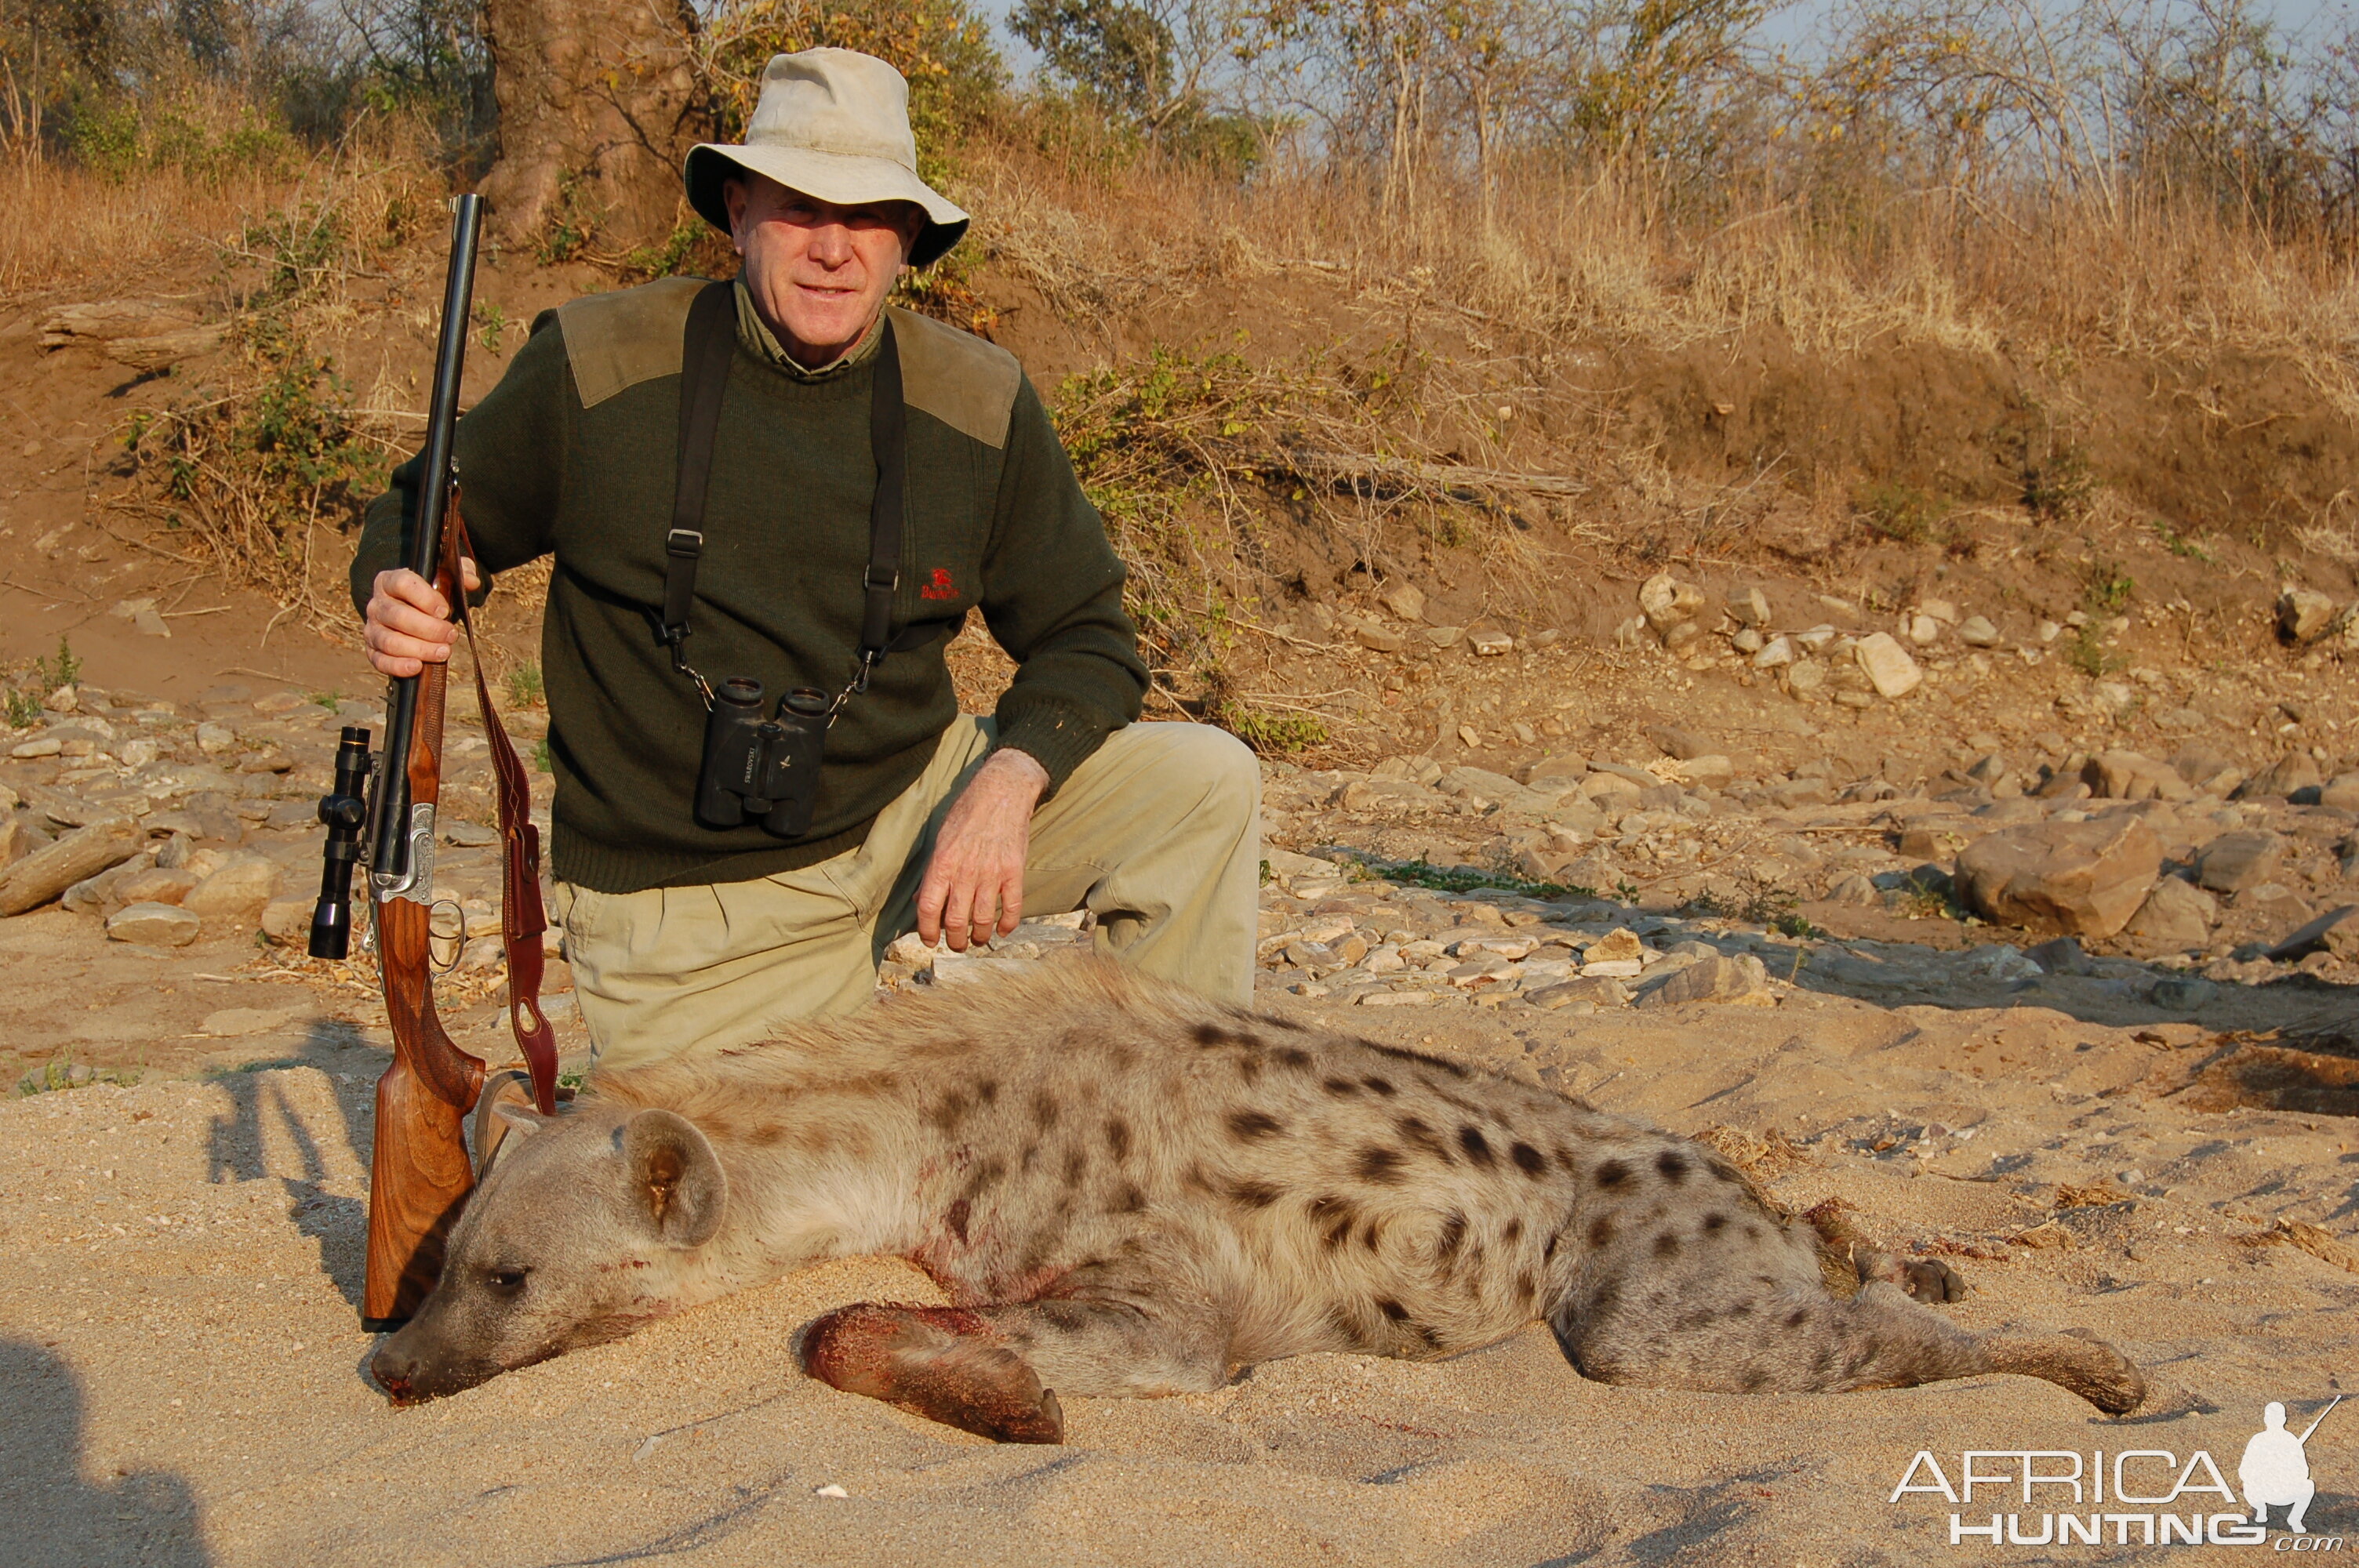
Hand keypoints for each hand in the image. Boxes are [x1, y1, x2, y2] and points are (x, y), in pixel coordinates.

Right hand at [365, 559, 481, 676]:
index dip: (425, 598)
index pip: (402, 584)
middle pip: (397, 616)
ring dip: (419, 649)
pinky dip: (398, 666)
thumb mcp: (445, 577)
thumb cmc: (429, 594)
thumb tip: (472, 582)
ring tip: (443, 652)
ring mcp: (372, 628)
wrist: (410, 611)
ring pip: (389, 641)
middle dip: (428, 629)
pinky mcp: (373, 650)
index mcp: (389, 581)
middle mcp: (377, 604)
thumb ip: (460, 572)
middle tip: (451, 635)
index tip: (445, 611)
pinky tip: (417, 667)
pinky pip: (380, 661)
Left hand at [917, 748, 1050, 950]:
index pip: (929, 908)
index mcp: (942, 863)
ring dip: (978, 937)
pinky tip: (1003, 931)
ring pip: (982, 919)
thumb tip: (920, 899)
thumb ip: (931, 872)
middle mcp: (965, 872)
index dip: (926, 931)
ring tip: (976, 940)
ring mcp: (991, 873)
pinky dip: (1007, 925)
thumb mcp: (941, 838)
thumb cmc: (967, 813)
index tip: (930, 940)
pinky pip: (1012, 907)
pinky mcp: (1014, 872)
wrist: (1002, 792)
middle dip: (954, 940)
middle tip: (956, 944)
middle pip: (956, 920)